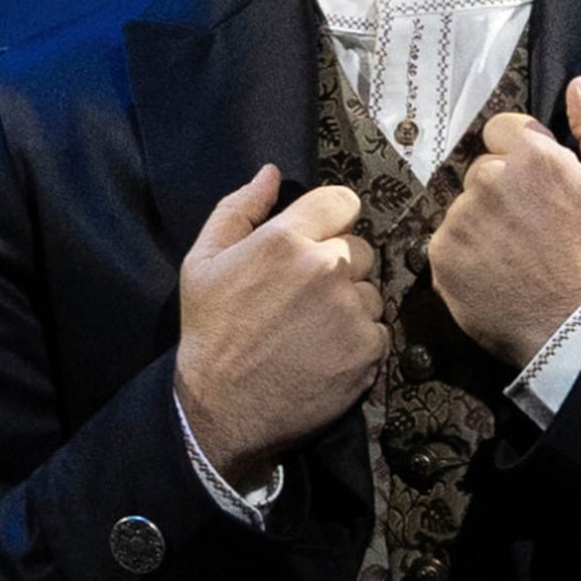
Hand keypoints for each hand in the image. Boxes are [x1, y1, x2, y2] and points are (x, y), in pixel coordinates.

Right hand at [173, 166, 383, 488]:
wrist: (222, 408)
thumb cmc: (211, 332)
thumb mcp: (203, 263)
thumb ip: (238, 210)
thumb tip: (270, 173)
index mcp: (286, 239)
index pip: (343, 202)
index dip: (332, 221)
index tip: (318, 241)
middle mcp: (326, 268)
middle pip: (359, 248)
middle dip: (339, 266)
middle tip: (306, 297)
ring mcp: (351, 309)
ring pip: (370, 290)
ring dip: (350, 304)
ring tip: (312, 329)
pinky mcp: (369, 348)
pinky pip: (377, 328)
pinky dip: (358, 339)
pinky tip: (325, 352)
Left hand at [428, 75, 580, 359]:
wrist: (573, 326)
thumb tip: (577, 86)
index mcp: (532, 157)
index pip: (503, 129)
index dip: (522, 154)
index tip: (539, 184)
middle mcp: (489, 180)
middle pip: (483, 168)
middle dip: (503, 188)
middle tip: (531, 225)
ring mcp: (461, 218)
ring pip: (465, 204)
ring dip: (484, 220)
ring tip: (514, 252)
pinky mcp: (441, 254)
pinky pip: (449, 239)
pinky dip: (467, 252)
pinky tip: (495, 270)